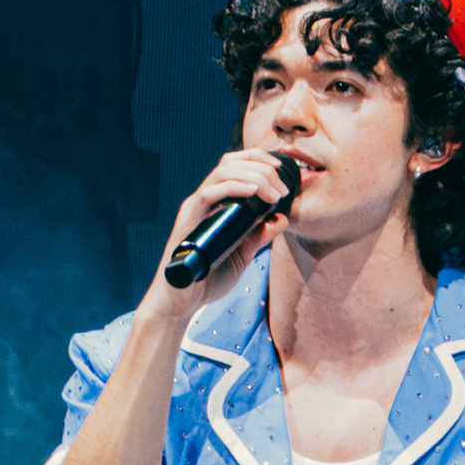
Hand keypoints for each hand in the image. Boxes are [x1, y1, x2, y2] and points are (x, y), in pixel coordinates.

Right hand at [141, 145, 296, 320]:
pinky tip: (253, 192)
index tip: (283, 172)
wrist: (182, 302)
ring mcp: (195, 207)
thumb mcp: (243, 254)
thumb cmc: (207, 279)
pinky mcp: (188, 218)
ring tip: (273, 193)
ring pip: (222, 171)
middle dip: (261, 165)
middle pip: (230, 162)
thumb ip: (260, 236)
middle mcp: (205, 200)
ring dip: (253, 176)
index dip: (260, 162)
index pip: (236, 167)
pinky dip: (234, 187)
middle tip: (283, 186)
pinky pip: (209, 193)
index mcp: (216, 204)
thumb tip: (281, 218)